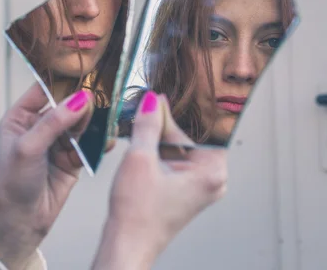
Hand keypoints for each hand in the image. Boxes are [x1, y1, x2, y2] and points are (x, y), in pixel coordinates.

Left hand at [0, 83, 110, 267]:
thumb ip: (54, 122)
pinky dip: (98, 142)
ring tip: (107, 120)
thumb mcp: (29, 148)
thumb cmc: (11, 184)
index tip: (84, 74)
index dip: (63, 82)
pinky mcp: (71, 159)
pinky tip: (106, 139)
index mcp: (20, 118)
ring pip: (80, 125)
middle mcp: (38, 127)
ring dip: (93, 123)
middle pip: (66, 106)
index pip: (43, 90)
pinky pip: (88, 145)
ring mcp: (56, 143)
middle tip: (101, 100)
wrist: (19, 223)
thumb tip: (79, 99)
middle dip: (83, 104)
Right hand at [92, 91, 227, 269]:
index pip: (201, 127)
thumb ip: (148, 125)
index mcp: (212, 171)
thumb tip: (152, 101)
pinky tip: (143, 144)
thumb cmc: (138, 213)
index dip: (180, 110)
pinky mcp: (185, 190)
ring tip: (142, 125)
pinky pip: (176, 160)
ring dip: (161, 136)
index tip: (161, 96)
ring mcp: (199, 186)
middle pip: (191, 136)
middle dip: (167, 123)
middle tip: (147, 107)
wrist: (127, 242)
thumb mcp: (140, 158)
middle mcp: (212, 179)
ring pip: (181, 147)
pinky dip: (159, 150)